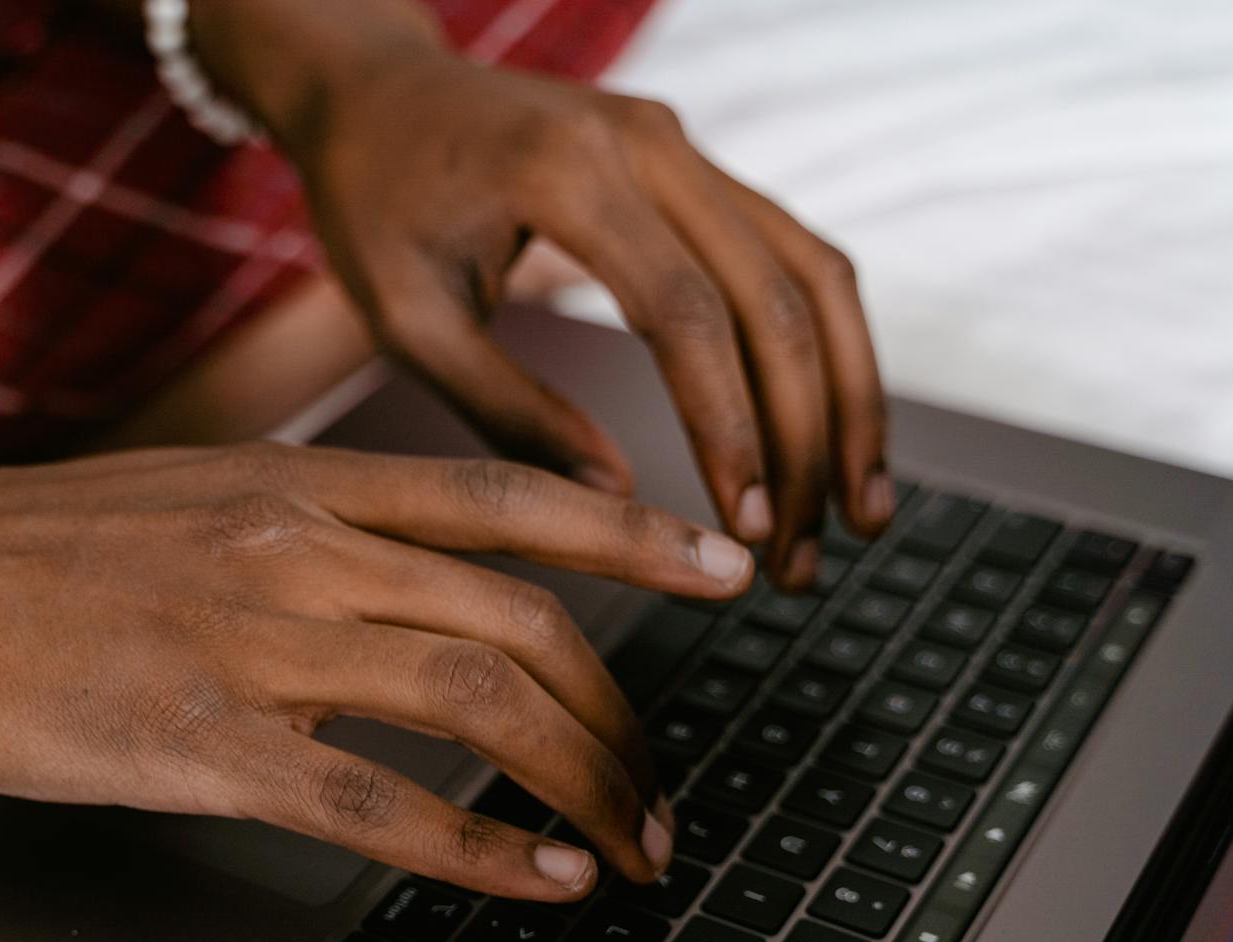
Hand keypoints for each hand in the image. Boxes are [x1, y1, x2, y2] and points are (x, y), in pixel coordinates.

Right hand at [0, 444, 753, 898]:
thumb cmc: (45, 550)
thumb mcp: (202, 491)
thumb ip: (321, 522)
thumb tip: (422, 575)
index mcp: (304, 483)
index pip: (509, 498)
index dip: (634, 536)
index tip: (723, 568)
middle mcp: (301, 549)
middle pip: (522, 620)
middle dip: (623, 711)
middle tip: (662, 783)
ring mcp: (256, 645)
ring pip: (478, 703)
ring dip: (583, 780)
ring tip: (634, 842)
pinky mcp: (205, 746)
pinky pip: (382, 803)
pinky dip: (484, 849)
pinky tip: (546, 880)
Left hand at [270, 45, 893, 589]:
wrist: (381, 91)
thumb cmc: (375, 201)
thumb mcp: (408, 316)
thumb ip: (507, 408)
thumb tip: (613, 505)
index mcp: (567, 171)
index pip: (685, 312)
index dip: (730, 427)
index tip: (747, 523)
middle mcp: (648, 143)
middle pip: (775, 298)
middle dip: (807, 440)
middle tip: (802, 559)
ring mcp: (685, 148)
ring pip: (814, 275)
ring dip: (847, 401)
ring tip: (857, 516)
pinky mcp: (698, 169)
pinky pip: (793, 258)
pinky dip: (825, 352)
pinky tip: (831, 437)